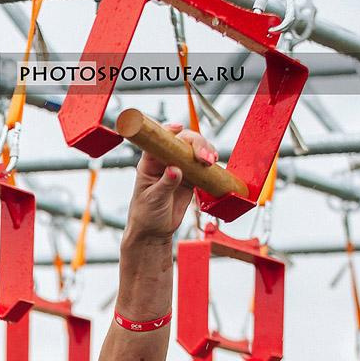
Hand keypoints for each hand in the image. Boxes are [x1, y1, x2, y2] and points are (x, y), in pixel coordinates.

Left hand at [124, 123, 217, 244]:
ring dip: (205, 151)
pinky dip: (209, 162)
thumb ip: (165, 184)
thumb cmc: (146, 215)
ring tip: (211, 161)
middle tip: (204, 157)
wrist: (154, 232)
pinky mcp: (189, 177)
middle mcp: (164, 161)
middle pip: (181, 142)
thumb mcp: (153, 200)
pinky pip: (201, 164)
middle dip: (195, 144)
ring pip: (194, 150)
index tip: (179, 129)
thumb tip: (175, 170)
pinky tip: (213, 163)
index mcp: (149, 163)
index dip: (168, 131)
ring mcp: (178, 167)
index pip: (158, 141)